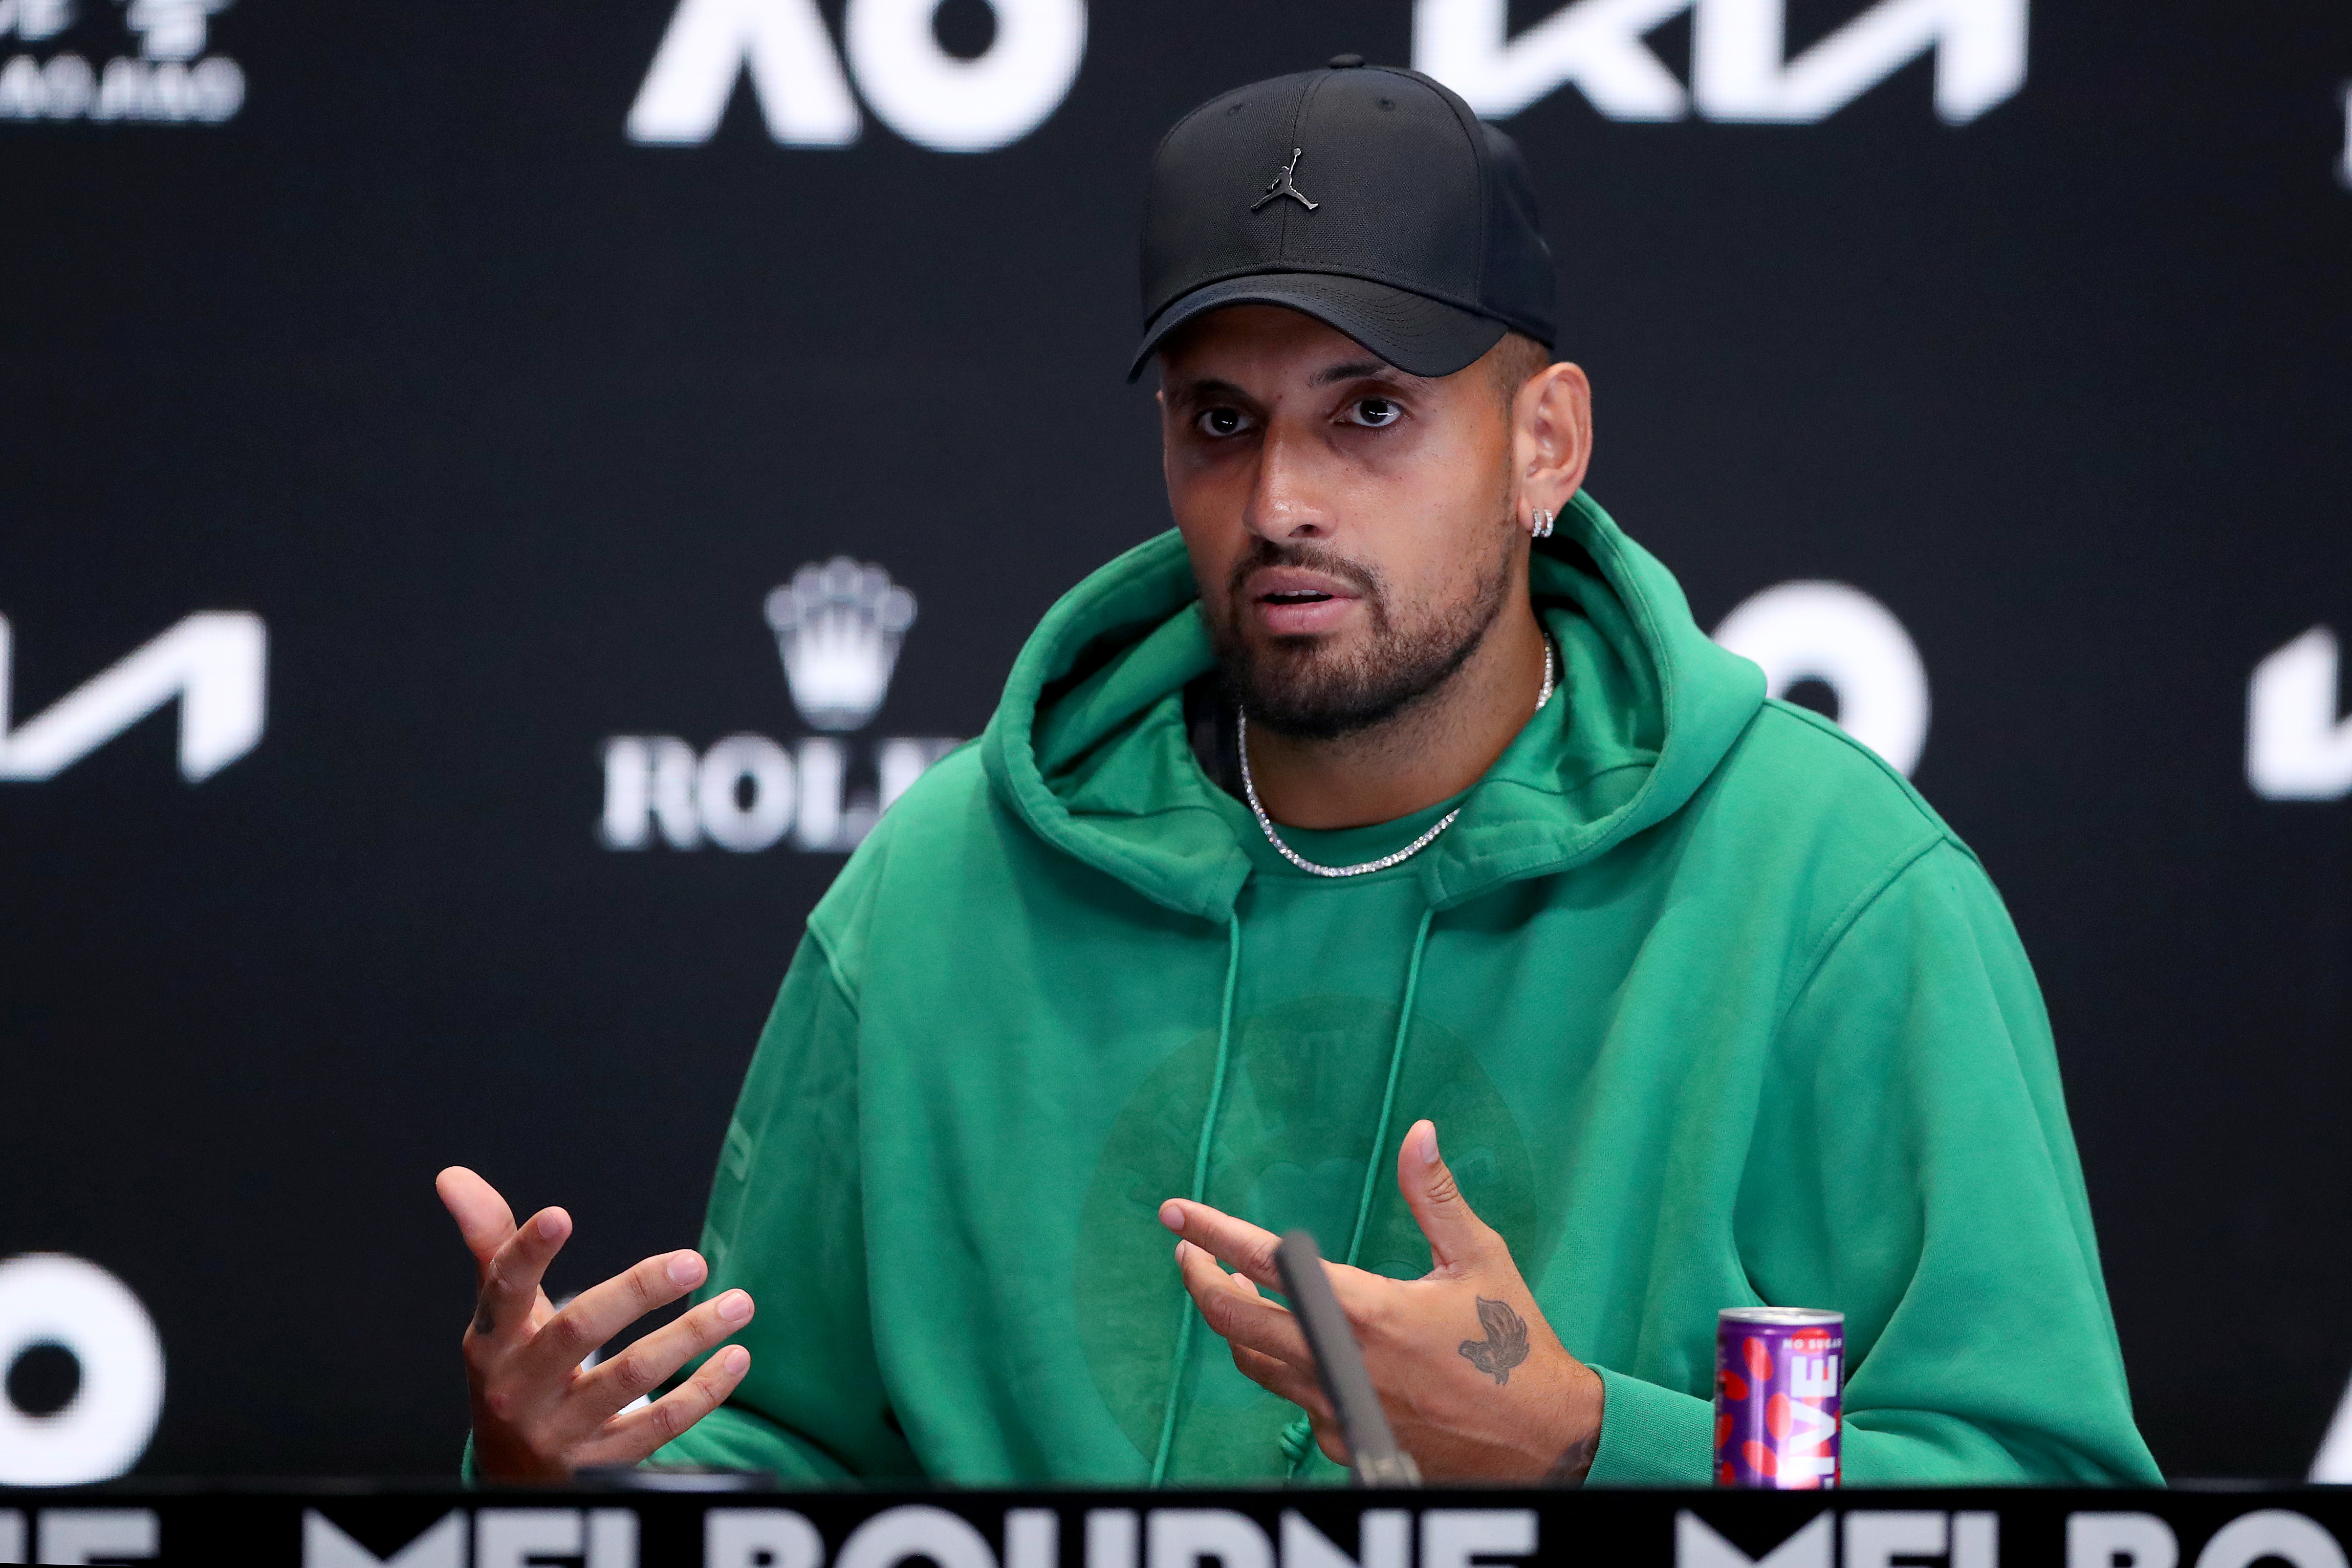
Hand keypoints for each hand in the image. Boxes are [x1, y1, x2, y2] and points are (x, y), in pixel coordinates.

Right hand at [436, 1166, 754, 1481]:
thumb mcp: (499, 1314)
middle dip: (638, 1290)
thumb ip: (490, 1242)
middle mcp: (518, 1388)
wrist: (512, 1475)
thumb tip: (454, 1176)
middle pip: (577, 1330)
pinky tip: (735, 1357)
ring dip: (690, 1336)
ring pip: (630, 1378)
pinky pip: (659, 1428)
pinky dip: (704, 1392)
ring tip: (740, 1303)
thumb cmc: (514, 1370)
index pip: (504, 1290)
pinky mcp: (599, 1465)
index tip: (560, 1214)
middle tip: (695, 1259)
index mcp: (491, 1342)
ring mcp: (558, 1431)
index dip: (528, 1252)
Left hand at [1160, 1119, 1602, 1482]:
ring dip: (1234, 1322)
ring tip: (1231, 1287)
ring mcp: (1336, 1407)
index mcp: (1365, 1310)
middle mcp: (1338, 1362)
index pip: (1264, 1262)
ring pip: (1254, 1362)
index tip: (1176, 1213)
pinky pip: (1291, 1398)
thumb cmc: (1513, 1346)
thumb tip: (1419, 1133)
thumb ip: (1435, 1195)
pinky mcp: (1345, 1438)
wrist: (1541, 1442)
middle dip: (1198, 1279)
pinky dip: (1280, 1363)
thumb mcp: (1480, 1258)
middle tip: (1187, 1251)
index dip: (1211, 1232)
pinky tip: (1292, 1342)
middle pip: (1232, 1319)